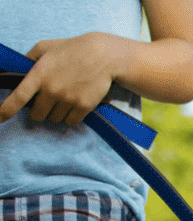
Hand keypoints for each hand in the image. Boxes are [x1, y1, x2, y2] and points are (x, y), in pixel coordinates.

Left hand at [0, 33, 121, 126]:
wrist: (102, 56)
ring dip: (56, 112)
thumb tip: (22, 70)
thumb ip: (30, 59)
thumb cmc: (72, 49)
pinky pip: (71, 121)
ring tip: (65, 99)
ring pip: (55, 118)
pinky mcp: (83, 107)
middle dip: (39, 111)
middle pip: (38, 114)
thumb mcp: (45, 47)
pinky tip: (74, 104)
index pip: (19, 97)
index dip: (7, 110)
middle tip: (46, 102)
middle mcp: (52, 90)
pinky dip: (70, 116)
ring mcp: (68, 100)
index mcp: (39, 74)